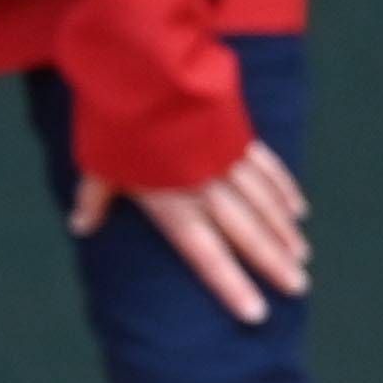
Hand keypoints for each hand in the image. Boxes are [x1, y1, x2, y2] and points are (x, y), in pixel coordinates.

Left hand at [70, 139, 311, 325]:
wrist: (147, 68)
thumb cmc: (117, 122)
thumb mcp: (99, 164)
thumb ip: (96, 199)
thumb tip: (81, 228)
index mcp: (173, 203)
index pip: (207, 255)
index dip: (232, 286)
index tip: (256, 313)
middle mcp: (206, 189)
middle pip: (247, 234)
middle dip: (273, 264)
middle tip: (298, 288)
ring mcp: (228, 162)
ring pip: (264, 205)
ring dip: (284, 232)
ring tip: (301, 255)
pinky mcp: (238, 137)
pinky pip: (268, 169)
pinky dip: (284, 191)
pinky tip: (298, 209)